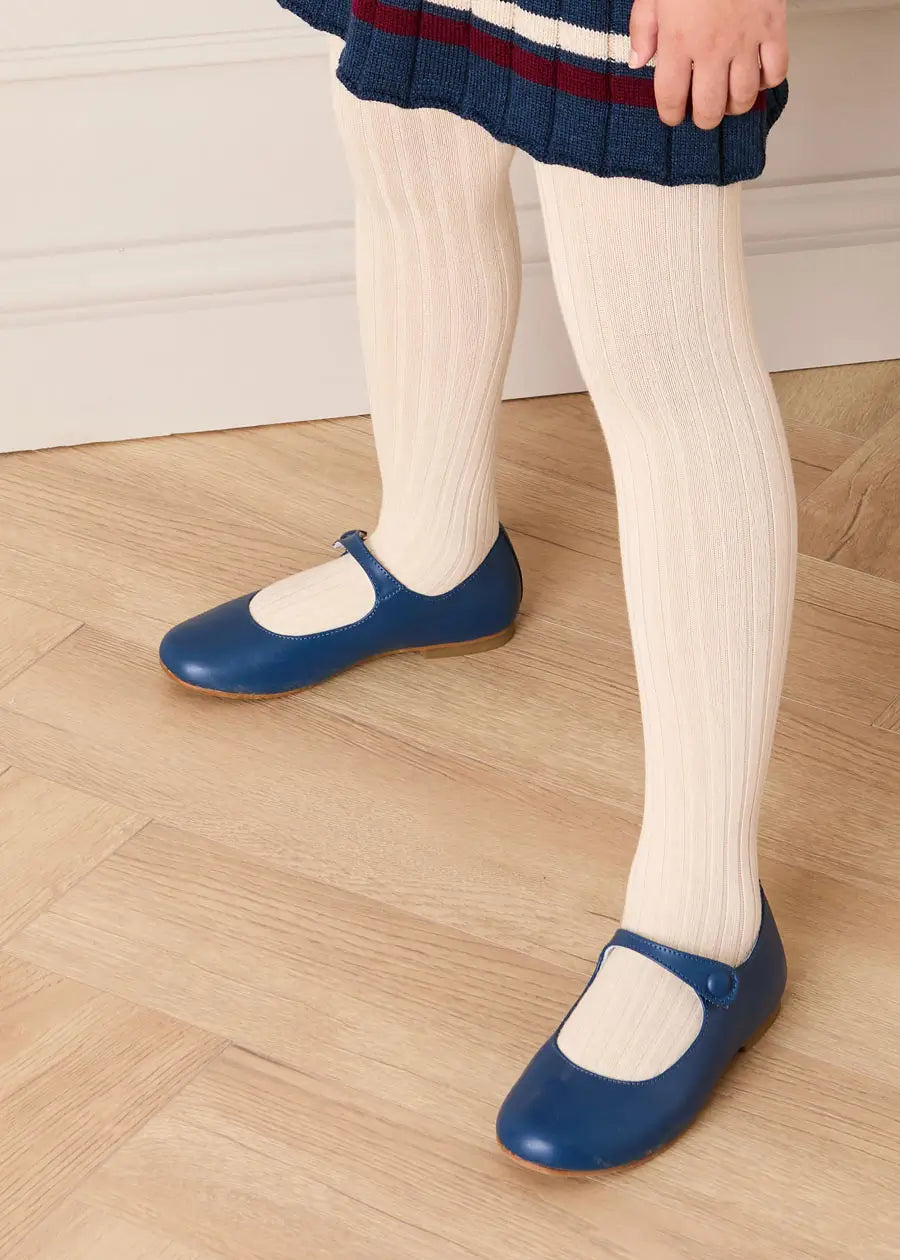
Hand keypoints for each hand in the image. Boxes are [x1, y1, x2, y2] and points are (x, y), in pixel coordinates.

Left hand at [629, 0, 788, 129]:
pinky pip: (777, 71)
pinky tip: (757, 75)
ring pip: (744, 97)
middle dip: (704, 118)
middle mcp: (712, 49)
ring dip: (735, 106)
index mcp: (678, 42)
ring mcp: (745, 41)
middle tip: (703, 111)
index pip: (671, 98)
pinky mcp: (773, 28)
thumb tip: (637, 62)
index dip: (671, 115)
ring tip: (728, 98)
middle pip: (710, 108)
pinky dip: (768, 81)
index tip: (673, 114)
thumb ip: (643, 28)